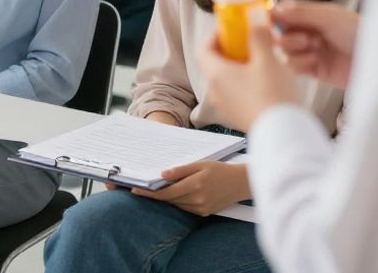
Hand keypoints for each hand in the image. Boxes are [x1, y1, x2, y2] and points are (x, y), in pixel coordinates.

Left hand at [131, 161, 249, 215]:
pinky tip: (178, 193)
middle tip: (142, 188)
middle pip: (169, 200)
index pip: (167, 192)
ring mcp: (201, 208)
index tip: (136, 190)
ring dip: (168, 198)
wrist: (241, 183)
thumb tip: (163, 175)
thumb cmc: (221, 170)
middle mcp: (198, 200)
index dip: (150, 193)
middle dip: (156, 195)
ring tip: (159, 189)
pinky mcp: (204, 213)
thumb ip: (181, 170)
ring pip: (176, 204)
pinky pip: (185, 208)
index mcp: (195, 185)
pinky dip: (179, 201)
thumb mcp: (201, 164)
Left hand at [199, 19, 300, 132]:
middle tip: (252, 43)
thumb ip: (259, 34)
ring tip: (263, 62)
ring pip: (227, 80)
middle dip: (233, 51)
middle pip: (216, 64)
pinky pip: (236, 95)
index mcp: (216, 73)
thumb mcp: (267, 59)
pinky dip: (246, 84)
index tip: (234, 29)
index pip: (204, 49)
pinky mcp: (238, 117)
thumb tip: (255, 13)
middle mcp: (215, 91)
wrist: (284, 133)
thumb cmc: (273, 95)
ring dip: (240, 68)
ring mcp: (226, 106)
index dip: (216, 36)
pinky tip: (267, 83)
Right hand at [271, 0, 359, 88]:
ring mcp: (308, 52)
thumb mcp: (329, 16)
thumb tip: (273, 9)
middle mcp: (307, 32)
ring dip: (294, 50)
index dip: (271, 19)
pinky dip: (298, 64)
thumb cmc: (359, 31)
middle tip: (305, 38)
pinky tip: (314, 61)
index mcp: (310, 16)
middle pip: (278, 35)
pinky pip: (292, 68)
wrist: (377, 60)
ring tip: (315, 49)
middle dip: (287, 37)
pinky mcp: (312, 71)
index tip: (264, 23)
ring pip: (282, 52)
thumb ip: (300, 12)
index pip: (281, 14)